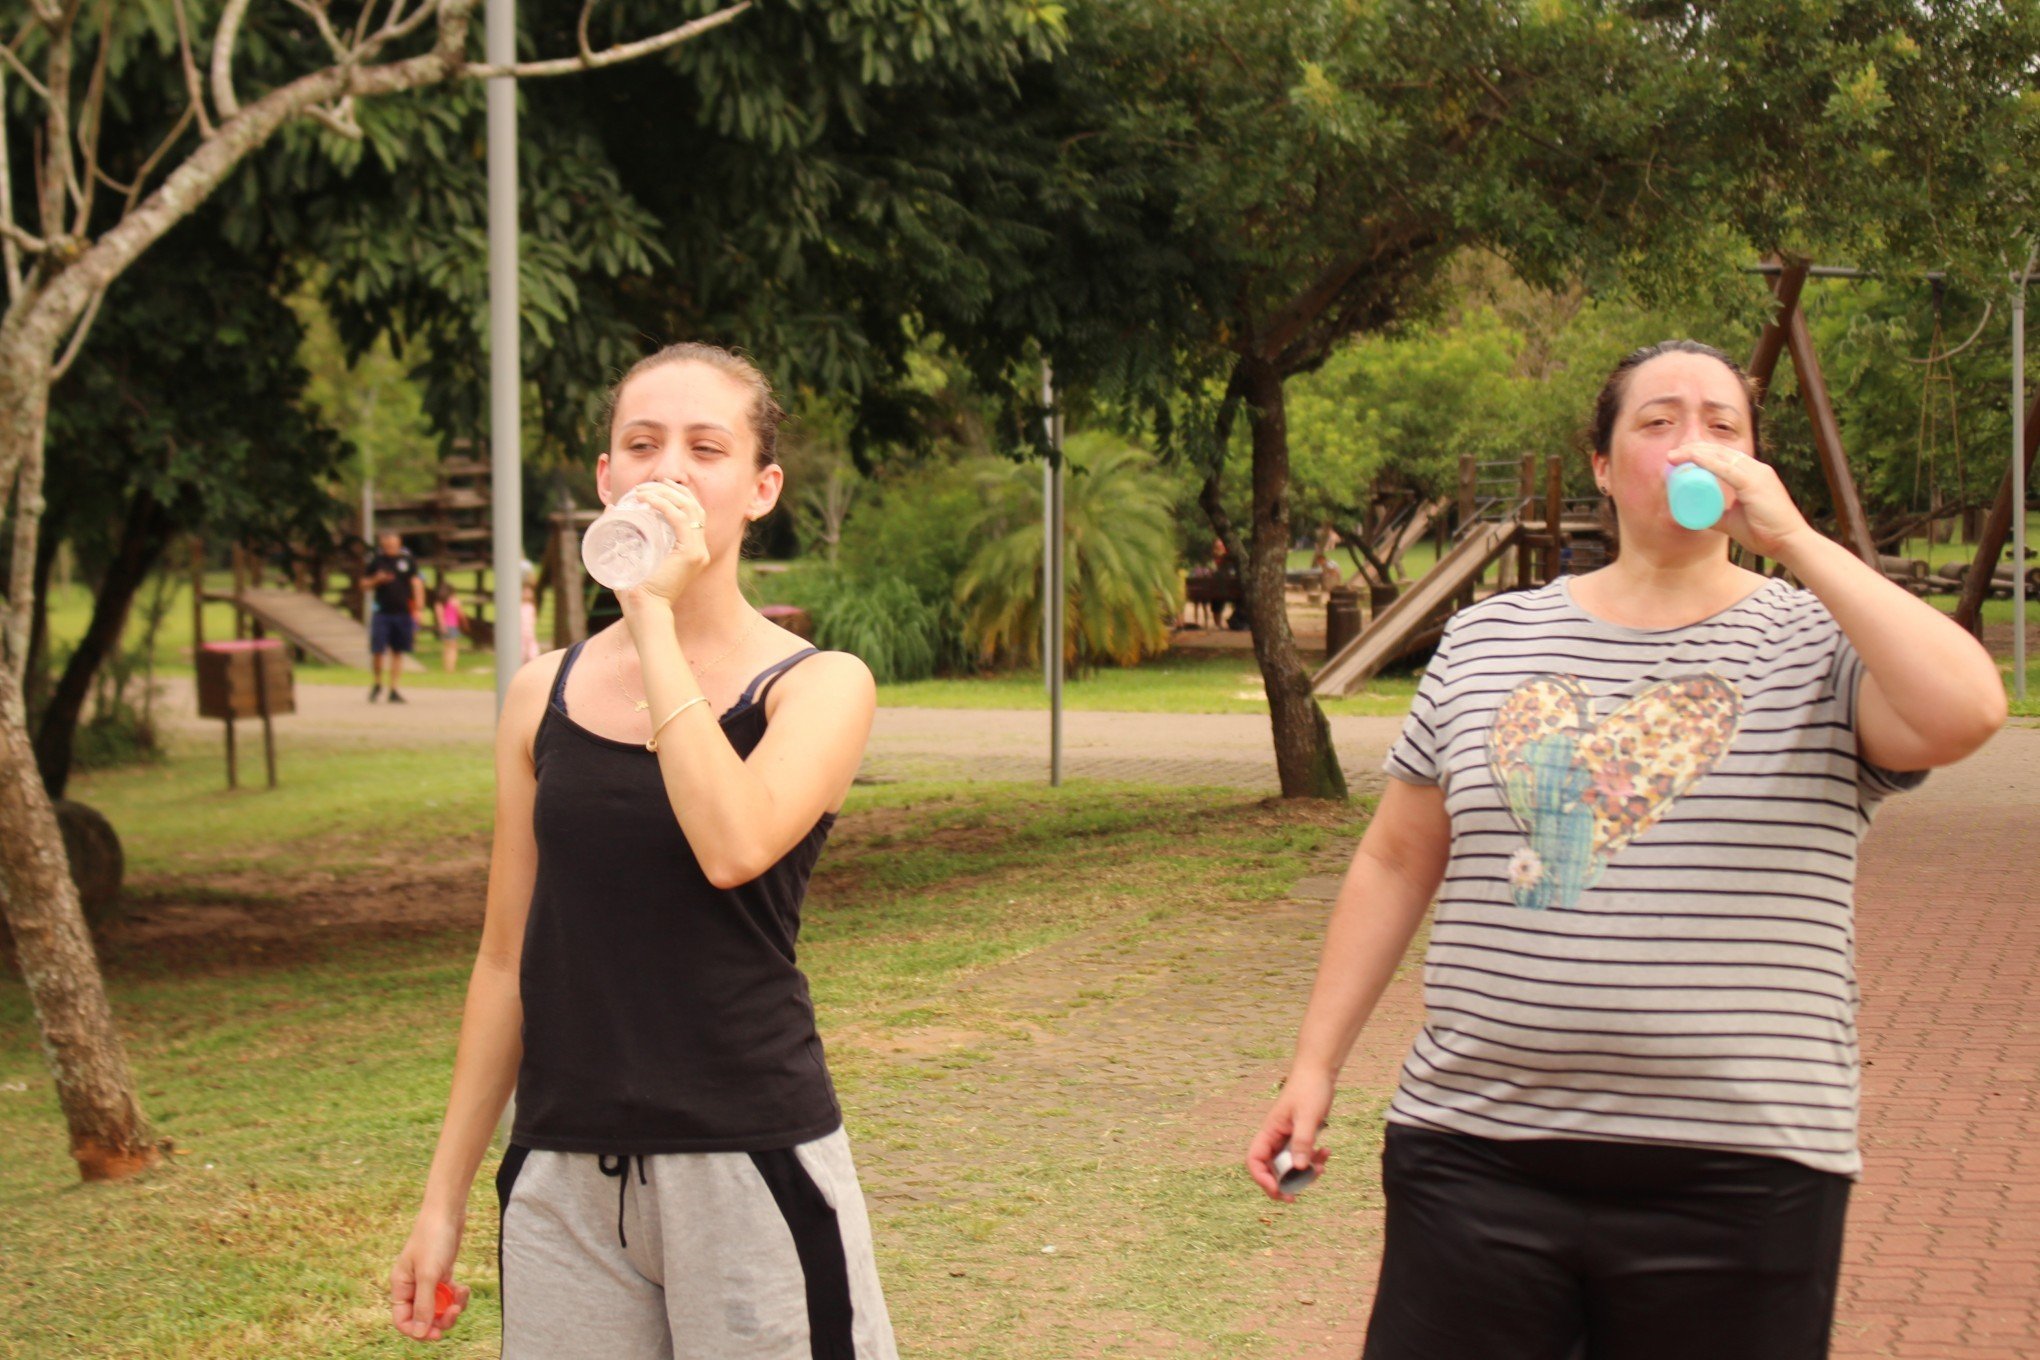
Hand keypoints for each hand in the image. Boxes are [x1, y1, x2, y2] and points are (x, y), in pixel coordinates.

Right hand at [390, 1212, 470, 1341]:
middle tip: (454, 1313)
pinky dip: (457, 1295)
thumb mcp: (429, 1274)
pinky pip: (448, 1295)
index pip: (403, 1320)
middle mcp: (412, 1286)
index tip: (436, 1334)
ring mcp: (428, 1280)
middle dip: (440, 1319)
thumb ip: (425, 1305)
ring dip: (452, 1306)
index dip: (418, 1331)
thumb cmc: (433, 1238)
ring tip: (462, 1294)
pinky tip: (464, 1287)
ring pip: (438, 1307)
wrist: (448, 1211)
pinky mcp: (442, 1273)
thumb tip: (421, 1332)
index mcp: (400, 1286)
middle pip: (423, 1317)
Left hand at [619, 479, 712, 611]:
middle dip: (672, 490)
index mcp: (692, 550)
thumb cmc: (637, 591)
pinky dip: (664, 506)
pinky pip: (680, 520)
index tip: (657, 487)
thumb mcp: (632, 555)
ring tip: (642, 491)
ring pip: (688, 509)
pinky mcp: (691, 554)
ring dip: (666, 495)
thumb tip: (610, 509)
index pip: (693, 514)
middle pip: (694, 507)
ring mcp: (698, 551)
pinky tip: (648, 500)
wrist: (645, 611)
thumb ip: (625, 534)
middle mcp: (700, 549)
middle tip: (649, 485)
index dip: (678, 495)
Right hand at [1246, 1067, 1333, 1201]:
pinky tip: (1327, 1152)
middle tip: (1294, 1198)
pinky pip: (1303, 1156)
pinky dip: (1314, 1160)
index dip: (1262, 1179)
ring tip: (1321, 1168)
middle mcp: (1275, 1137)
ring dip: (1303, 1172)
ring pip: (1290, 1165)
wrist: (1320, 1072)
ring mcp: (1288, 1137)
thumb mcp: (1308, 1117)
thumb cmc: (1310, 1089)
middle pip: (1271, 1168)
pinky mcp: (1301, 1136)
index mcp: (1269, 1131)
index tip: (1278, 1191)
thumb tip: (1298, 1168)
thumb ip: (1302, 1142)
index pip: (1255, 1160)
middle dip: (1283, 1184)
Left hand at [1668, 442, 1811, 561]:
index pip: (1724, 457)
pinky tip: (1691, 459)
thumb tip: (1698, 516)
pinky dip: (1707, 462)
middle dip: (1694, 449)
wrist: (1789, 543)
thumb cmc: (1765, 533)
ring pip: (1721, 456)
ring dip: (1695, 453)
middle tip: (1671, 455)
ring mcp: (1757, 473)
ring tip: (1674, 456)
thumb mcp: (1734, 522)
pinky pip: (1726, 468)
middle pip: (1720, 451)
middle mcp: (1756, 469)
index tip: (1680, 458)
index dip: (1701, 454)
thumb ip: (1718, 516)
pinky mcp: (1755, 482)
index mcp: (1753, 474)